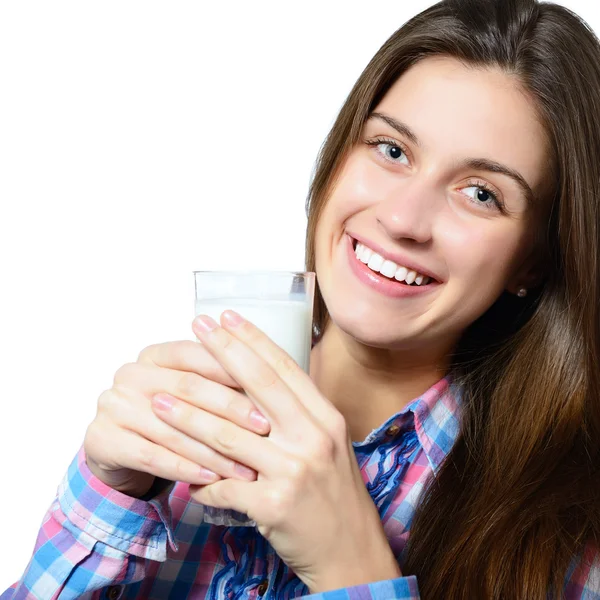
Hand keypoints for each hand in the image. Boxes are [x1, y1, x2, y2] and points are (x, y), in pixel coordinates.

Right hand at [83, 339, 269, 497]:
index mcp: (155, 354)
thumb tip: (273, 386)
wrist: (120, 452)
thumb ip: (220, 382)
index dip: (233, 371)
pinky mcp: (102, 439)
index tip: (269, 390)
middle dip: (230, 409)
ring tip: (247, 465)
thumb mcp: (191, 395)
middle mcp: (130, 373)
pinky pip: (152, 456)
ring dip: (214, 449)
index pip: (196, 354)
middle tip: (264, 428)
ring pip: (173, 427)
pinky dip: (185, 468)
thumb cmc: (168, 419)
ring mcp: (112, 405)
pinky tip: (212, 479)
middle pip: (187, 388)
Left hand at [153, 310, 400, 591]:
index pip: (285, 368)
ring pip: (229, 435)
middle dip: (222, 352)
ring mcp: (294, 470)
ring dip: (188, 418)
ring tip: (160, 401)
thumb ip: (299, 415)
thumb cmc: (336, 496)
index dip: (254, 339)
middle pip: (259, 385)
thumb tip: (258, 385)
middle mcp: (313, 438)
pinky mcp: (273, 505)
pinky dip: (199, 482)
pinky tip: (183, 479)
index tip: (229, 317)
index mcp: (326, 419)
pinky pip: (223, 487)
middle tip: (197, 326)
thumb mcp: (328, 446)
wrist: (353, 554)